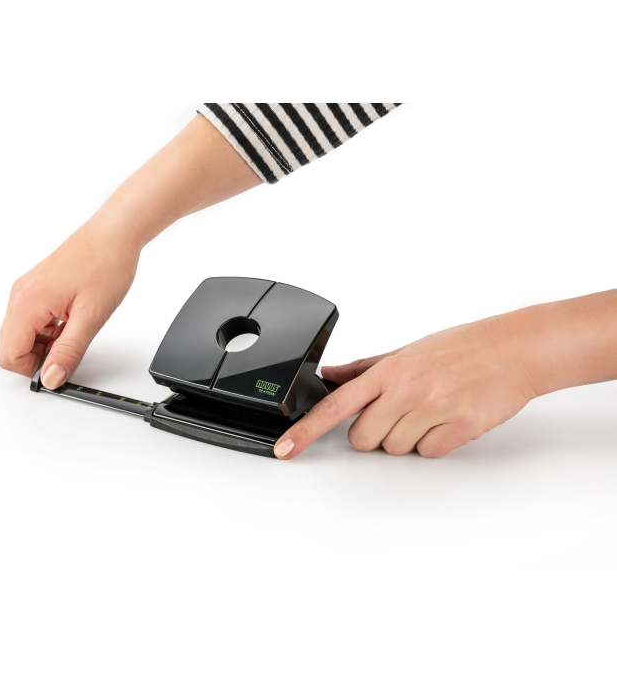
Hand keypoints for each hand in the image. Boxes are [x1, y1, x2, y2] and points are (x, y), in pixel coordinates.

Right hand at [0, 114, 260, 388]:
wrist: (115, 234)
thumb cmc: (106, 265)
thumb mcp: (90, 318)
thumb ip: (67, 352)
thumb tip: (50, 379)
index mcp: (27, 303)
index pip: (8, 355)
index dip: (34, 369)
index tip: (60, 367)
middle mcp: (20, 295)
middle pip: (10, 346)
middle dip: (37, 358)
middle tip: (69, 352)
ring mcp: (27, 290)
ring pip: (21, 334)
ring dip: (45, 344)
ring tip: (77, 331)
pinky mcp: (37, 288)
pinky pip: (32, 320)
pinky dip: (49, 330)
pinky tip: (73, 322)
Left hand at [274, 313, 539, 458]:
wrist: (514, 349)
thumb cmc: (461, 347)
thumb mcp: (406, 351)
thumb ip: (364, 368)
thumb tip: (329, 375)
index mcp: (388, 370)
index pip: (335, 405)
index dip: (306, 430)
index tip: (286, 448)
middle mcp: (406, 390)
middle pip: (363, 439)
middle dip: (374, 434)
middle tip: (399, 413)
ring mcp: (433, 409)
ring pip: (395, 449)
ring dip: (407, 438)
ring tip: (430, 410)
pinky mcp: (460, 428)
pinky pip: (429, 453)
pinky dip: (435, 443)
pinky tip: (448, 419)